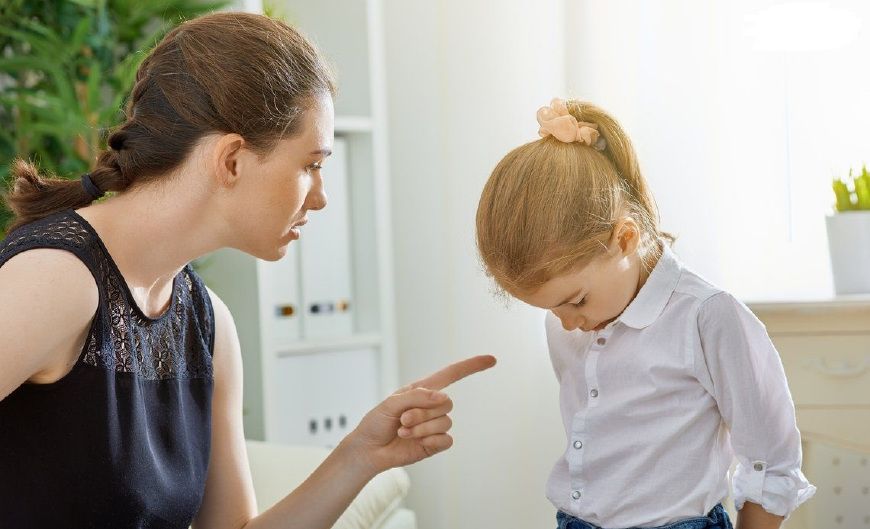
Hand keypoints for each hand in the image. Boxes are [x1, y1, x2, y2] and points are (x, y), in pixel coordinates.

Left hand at [342, 355, 496, 475]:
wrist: (369, 450)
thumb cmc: (376, 422)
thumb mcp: (391, 403)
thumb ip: (417, 396)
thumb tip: (443, 398)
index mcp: (422, 390)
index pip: (451, 374)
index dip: (471, 366)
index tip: (492, 360)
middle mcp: (431, 406)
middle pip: (447, 403)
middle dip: (422, 412)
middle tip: (402, 419)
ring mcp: (434, 426)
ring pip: (445, 422)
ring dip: (422, 428)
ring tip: (403, 430)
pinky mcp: (434, 444)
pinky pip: (446, 440)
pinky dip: (430, 440)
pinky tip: (415, 441)